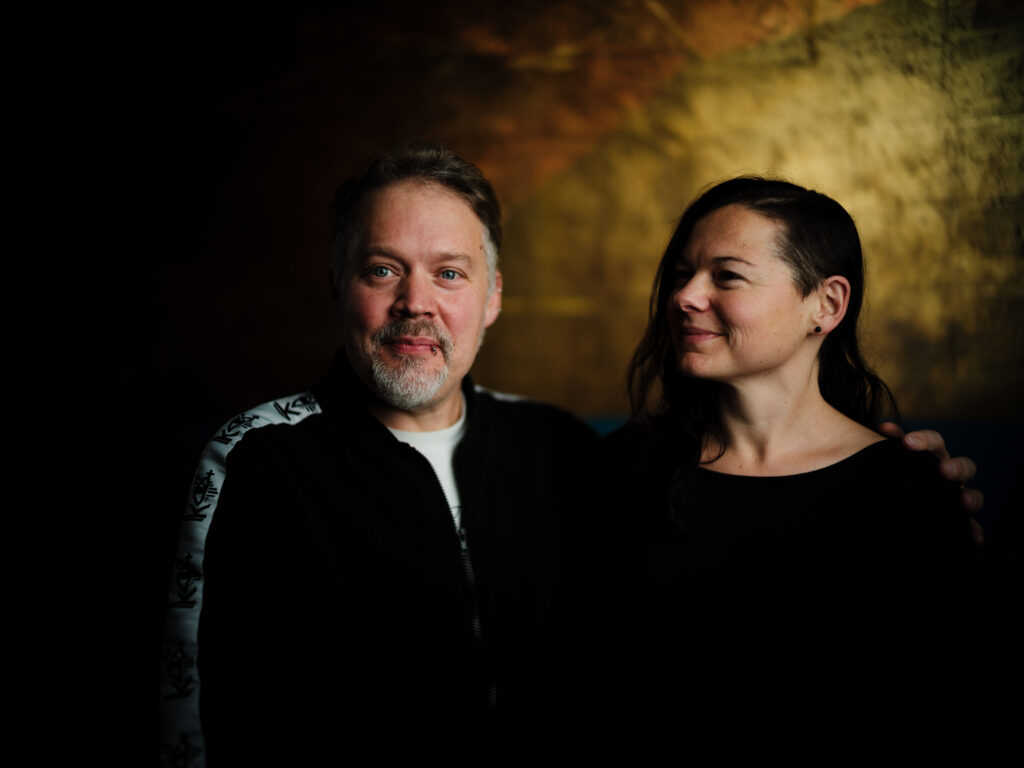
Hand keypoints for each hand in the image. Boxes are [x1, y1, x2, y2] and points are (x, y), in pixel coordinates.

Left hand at [878, 422, 983, 544]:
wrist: (877, 514)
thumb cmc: (876, 482)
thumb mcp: (875, 468)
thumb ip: (874, 455)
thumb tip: (872, 434)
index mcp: (925, 457)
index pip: (931, 443)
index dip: (923, 440)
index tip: (906, 442)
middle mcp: (942, 475)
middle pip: (959, 466)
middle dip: (954, 466)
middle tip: (943, 470)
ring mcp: (951, 497)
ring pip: (970, 494)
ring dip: (969, 497)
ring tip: (962, 502)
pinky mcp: (954, 521)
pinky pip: (969, 527)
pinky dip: (972, 531)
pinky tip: (973, 539)